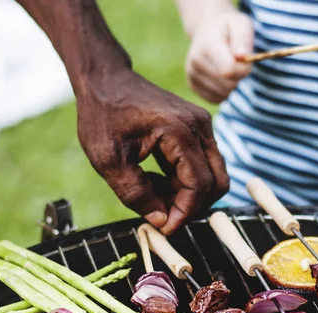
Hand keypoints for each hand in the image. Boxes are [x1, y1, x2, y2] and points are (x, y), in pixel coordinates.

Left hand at [76, 70, 228, 233]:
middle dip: (192, 207)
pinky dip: (183, 183)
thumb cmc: (102, 114)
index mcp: (180, 131)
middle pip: (216, 183)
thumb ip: (135, 195)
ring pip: (211, 176)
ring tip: (152, 195)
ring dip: (186, 196)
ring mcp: (201, 127)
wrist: (104, 79)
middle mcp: (199, 127)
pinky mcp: (196, 130)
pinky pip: (201, 166)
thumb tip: (161, 221)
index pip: (199, 185)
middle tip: (162, 217)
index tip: (165, 229)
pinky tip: (154, 182)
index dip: (184, 213)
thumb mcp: (108, 160)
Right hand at [186, 9, 253, 103]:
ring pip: (223, 94)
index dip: (243, 68)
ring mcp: (192, 75)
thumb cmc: (228, 28)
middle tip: (236, 62)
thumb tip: (242, 56)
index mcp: (208, 45)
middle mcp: (196, 61)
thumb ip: (243, 39)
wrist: (206, 30)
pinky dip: (224, 91)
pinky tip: (221, 76)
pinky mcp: (193, 86)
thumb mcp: (240, 24)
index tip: (243, 58)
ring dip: (232, 84)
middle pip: (228, 85)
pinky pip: (216, 99)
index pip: (229, 71)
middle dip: (238, 76)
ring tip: (227, 67)